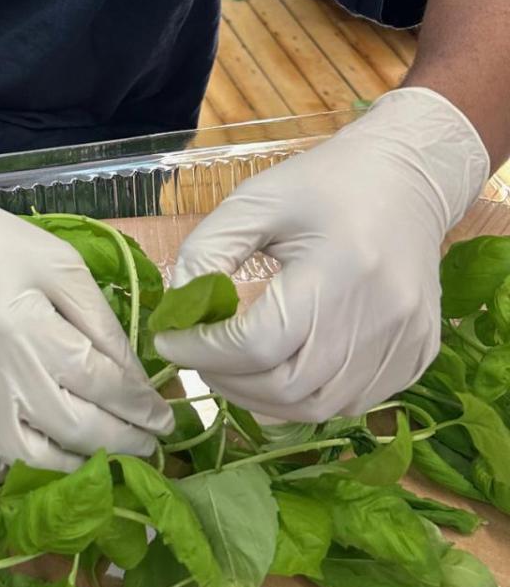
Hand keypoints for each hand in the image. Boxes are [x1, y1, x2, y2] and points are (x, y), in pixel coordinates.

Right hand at [0, 152, 172, 480]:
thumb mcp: (62, 267)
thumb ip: (101, 322)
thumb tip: (136, 376)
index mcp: (32, 331)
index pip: (104, 385)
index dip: (141, 407)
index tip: (164, 418)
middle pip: (77, 429)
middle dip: (124, 442)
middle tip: (149, 445)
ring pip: (29, 459)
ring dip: (74, 465)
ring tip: (99, 456)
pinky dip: (1, 472)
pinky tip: (26, 457)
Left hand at [154, 88, 488, 421]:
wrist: (406, 180)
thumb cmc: (324, 185)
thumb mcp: (254, 200)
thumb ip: (207, 251)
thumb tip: (177, 310)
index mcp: (341, 267)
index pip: (260, 342)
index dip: (204, 351)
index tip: (168, 340)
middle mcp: (382, 315)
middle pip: (289, 386)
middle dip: (228, 380)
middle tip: (199, 356)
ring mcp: (405, 342)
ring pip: (319, 407)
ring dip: (264, 397)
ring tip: (234, 366)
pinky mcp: (418, 356)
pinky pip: (352, 403)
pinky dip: (307, 397)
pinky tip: (283, 367)